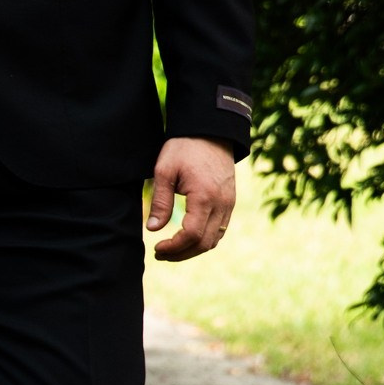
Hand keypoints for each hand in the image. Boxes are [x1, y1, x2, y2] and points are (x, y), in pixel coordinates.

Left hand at [146, 137, 235, 261]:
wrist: (211, 130)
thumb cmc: (184, 148)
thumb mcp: (165, 170)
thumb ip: (160, 201)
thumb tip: (153, 229)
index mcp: (204, 196)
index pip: (192, 235)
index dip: (174, 248)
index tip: (157, 248)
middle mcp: (222, 203)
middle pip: (204, 243)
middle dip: (181, 254)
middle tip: (160, 253)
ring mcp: (229, 203)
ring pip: (214, 239)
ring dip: (192, 250)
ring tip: (171, 249)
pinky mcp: (230, 201)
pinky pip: (220, 229)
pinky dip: (204, 240)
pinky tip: (186, 238)